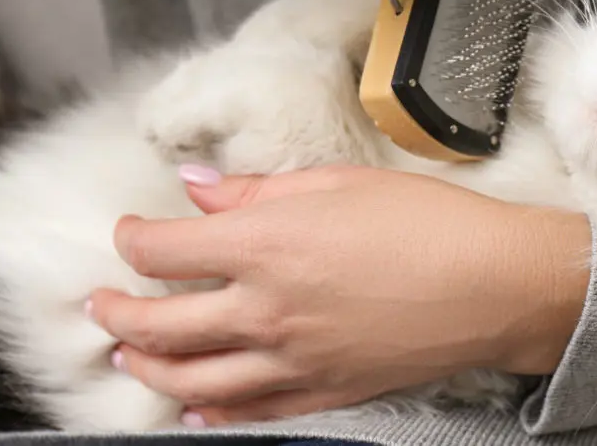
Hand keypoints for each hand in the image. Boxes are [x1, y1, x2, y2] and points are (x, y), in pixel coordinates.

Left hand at [87, 165, 589, 425]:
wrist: (494, 285)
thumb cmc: (427, 222)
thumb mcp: (340, 182)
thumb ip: (258, 190)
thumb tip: (200, 186)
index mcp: (266, 246)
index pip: (163, 250)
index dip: (132, 238)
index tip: (131, 231)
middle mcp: (265, 311)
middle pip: (158, 324)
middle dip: (117, 311)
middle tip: (102, 303)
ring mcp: (290, 361)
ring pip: (190, 378)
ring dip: (147, 365)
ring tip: (130, 353)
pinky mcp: (322, 392)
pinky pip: (247, 413)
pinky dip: (208, 413)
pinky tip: (193, 407)